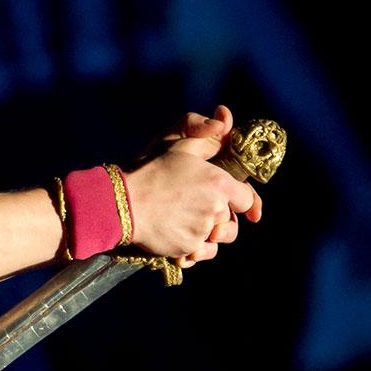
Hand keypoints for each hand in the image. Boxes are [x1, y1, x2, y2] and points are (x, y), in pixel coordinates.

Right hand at [125, 106, 259, 262]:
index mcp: (220, 183)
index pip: (247, 198)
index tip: (236, 202)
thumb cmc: (150, 171)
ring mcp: (202, 231)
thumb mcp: (178, 144)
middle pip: (232, 221)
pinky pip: (201, 252)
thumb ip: (204, 131)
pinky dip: (194, 248)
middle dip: (219, 216)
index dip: (241, 199)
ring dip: (208, 233)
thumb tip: (224, 118)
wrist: (122, 203)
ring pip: (217, 239)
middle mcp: (216, 209)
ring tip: (187, 222)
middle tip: (195, 207)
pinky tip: (180, 235)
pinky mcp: (188, 247)